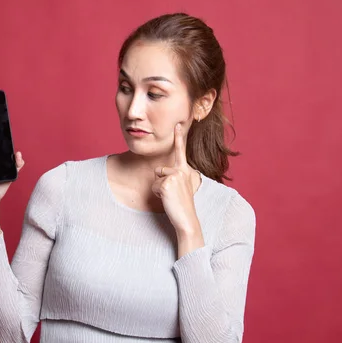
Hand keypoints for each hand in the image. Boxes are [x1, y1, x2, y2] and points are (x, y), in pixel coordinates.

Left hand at [152, 124, 202, 238]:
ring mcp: (175, 176)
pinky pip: (154, 186)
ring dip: (159, 189)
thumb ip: (172, 177)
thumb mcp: (179, 187)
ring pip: (156, 178)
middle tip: (173, 194)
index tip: (178, 123)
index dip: (179, 137)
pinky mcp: (168, 183)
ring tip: (171, 197)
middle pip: (159, 170)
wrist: (186, 218)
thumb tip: (160, 172)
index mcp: (185, 170)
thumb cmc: (181, 205)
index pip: (180, 151)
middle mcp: (182, 170)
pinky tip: (168, 199)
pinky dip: (158, 194)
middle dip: (160, 183)